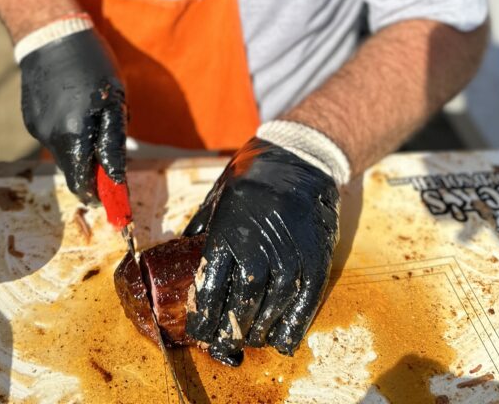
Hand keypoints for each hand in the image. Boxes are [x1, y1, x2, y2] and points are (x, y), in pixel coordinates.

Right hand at [19, 28, 126, 204]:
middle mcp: (49, 137)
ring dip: (78, 144)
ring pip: (62, 150)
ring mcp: (36, 128)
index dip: (97, 191)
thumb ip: (112, 143)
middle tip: (107, 147)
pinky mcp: (29, 117)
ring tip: (90, 113)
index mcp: (72, 135)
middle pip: (72, 167)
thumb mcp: (114, 101)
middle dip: (90, 165)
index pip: (81, 182)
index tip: (110, 192)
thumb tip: (115, 177)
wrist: (51, 35)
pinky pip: (52, 134)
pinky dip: (65, 129)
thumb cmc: (92, 65)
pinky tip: (72, 104)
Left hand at [184, 137, 338, 365]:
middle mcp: (258, 246)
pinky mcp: (316, 258)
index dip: (204, 317)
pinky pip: (304, 302)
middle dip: (231, 329)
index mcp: (228, 231)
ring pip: (273, 307)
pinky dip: (293, 326)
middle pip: (242, 304)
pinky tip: (282, 340)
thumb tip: (182, 251)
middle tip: (225, 341)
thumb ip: (203, 226)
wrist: (299, 157)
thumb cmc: (252, 175)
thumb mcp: (219, 194)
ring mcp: (290, 254)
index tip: (199, 332)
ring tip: (251, 339)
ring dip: (260, 331)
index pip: (211, 287)